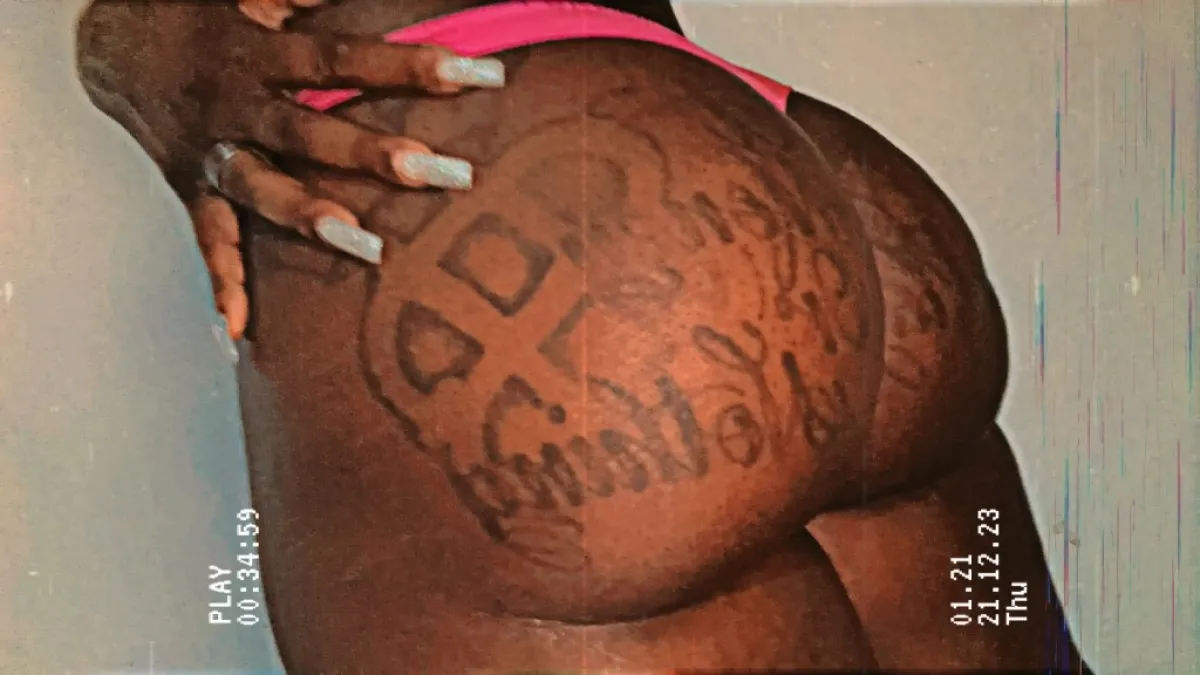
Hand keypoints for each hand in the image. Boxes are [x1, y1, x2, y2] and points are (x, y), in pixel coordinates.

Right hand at [76, 1, 504, 337]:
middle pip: (312, 131)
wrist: (115, 43)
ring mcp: (213, 152)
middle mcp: (237, 105)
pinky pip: (208, 237)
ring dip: (311, 217)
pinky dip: (222, 282)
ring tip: (367, 246)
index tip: (477, 75)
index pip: (344, 58)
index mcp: (259, 51)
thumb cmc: (205, 16)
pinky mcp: (192, 187)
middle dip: (379, 154)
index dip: (411, 65)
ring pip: (264, 188)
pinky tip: (237, 330)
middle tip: (449, 173)